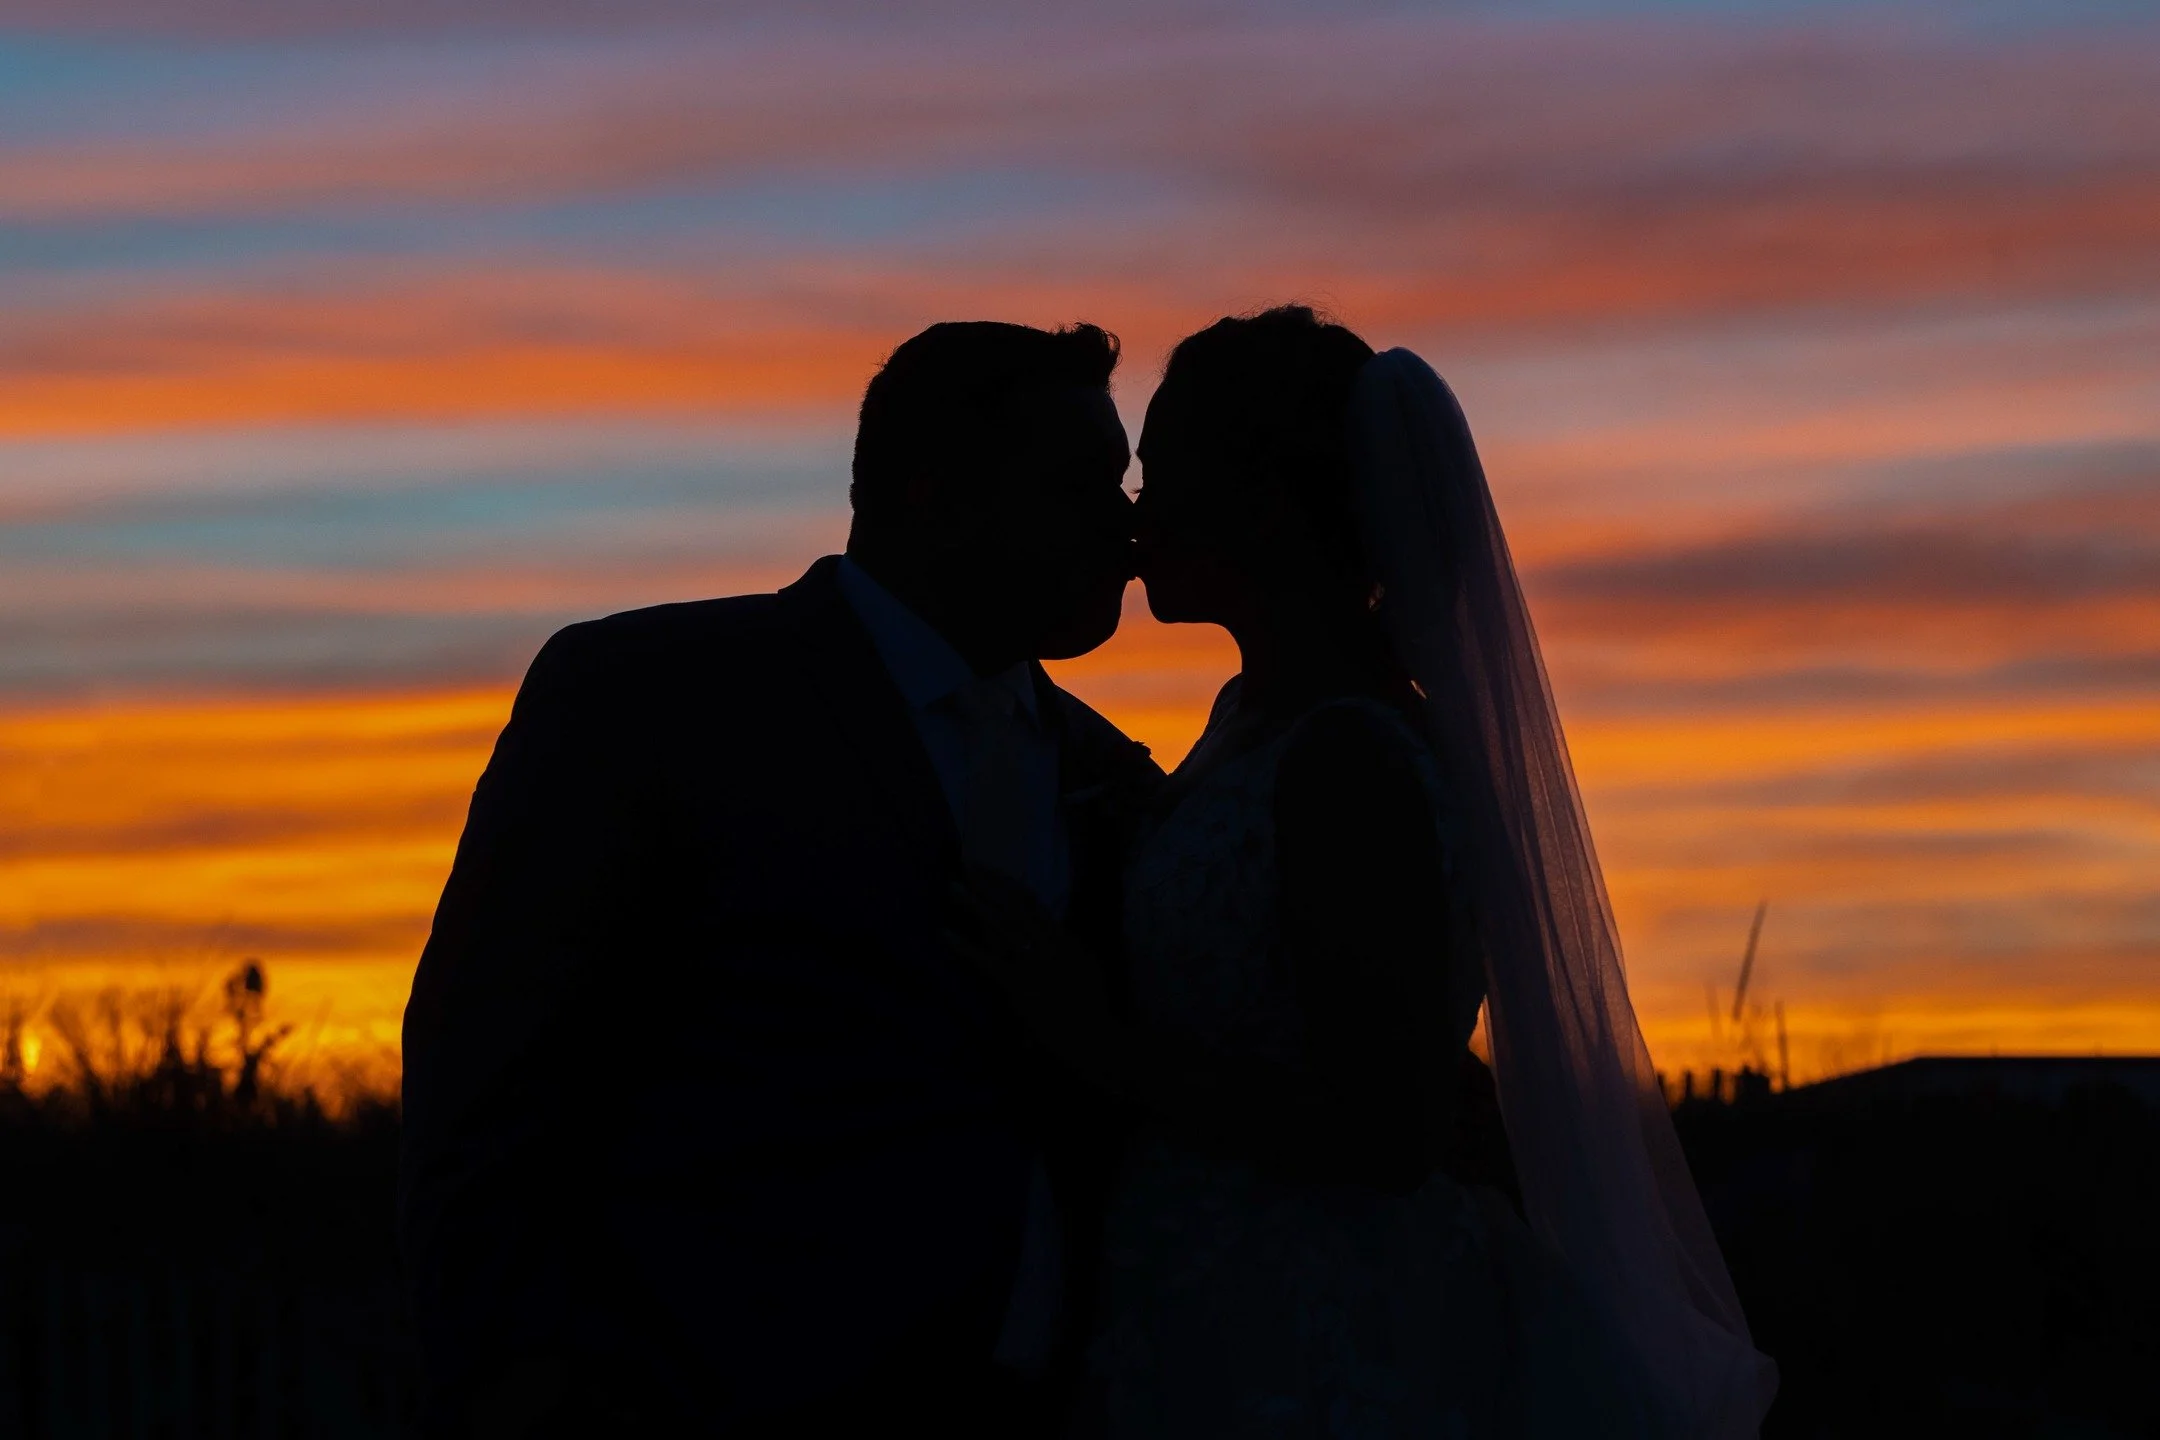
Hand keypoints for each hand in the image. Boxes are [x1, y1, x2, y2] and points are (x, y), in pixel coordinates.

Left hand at [944, 866, 1116, 1074]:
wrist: (1094, 1035)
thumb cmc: (1091, 1005)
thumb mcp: (1086, 964)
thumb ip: (1067, 945)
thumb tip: (1051, 928)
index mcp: (1063, 938)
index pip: (1032, 902)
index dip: (1007, 883)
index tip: (989, 870)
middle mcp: (1048, 944)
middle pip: (1013, 905)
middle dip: (987, 884)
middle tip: (965, 865)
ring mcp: (1033, 963)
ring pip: (999, 925)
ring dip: (974, 904)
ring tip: (952, 888)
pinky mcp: (1018, 985)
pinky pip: (986, 961)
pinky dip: (964, 947)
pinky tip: (946, 935)